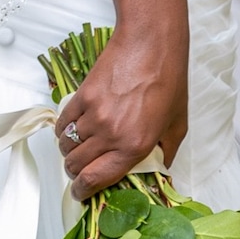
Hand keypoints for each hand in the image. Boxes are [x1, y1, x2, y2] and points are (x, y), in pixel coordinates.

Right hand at [57, 26, 187, 195]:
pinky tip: (71, 129)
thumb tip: (158, 170)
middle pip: (76, 165)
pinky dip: (62, 130)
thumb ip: (166, 152)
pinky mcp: (82, 96)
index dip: (83, 191)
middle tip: (81, 170)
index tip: (80, 193)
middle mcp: (111, 134)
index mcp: (134, 146)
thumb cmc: (169, 81)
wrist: (151, 45)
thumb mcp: (177, 124)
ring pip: (66, 145)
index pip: (96, 179)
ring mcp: (93, 115)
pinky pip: (62, 123)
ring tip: (77, 148)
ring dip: (69, 152)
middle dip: (75, 173)